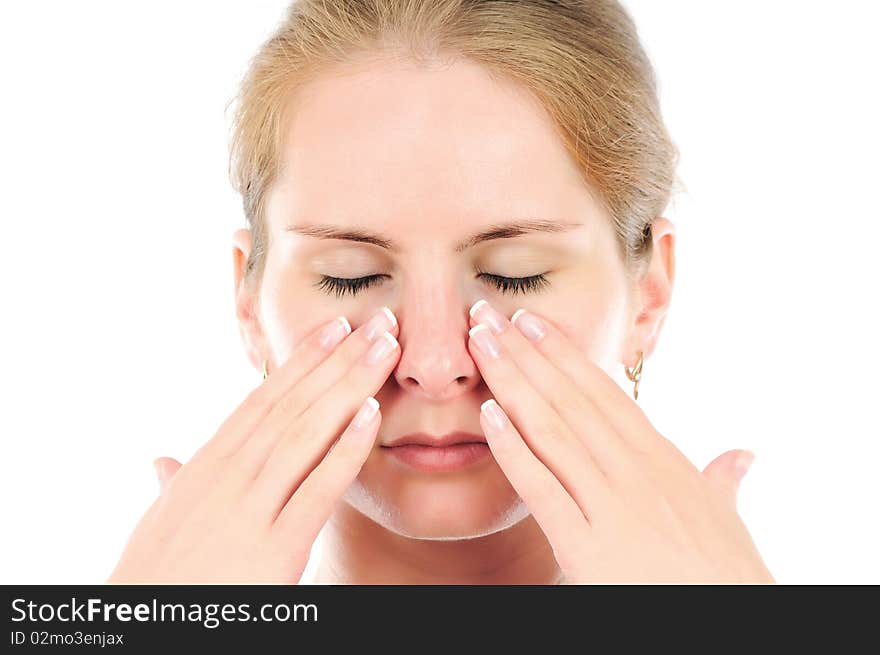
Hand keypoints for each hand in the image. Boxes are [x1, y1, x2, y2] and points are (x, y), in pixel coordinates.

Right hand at [107, 307, 400, 582]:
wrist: (141, 633)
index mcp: (206, 467)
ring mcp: (248, 509)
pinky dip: (345, 449)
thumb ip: (173, 487)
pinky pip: (316, 491)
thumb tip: (164, 460)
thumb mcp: (162, 524)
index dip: (303, 361)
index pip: (262, 401)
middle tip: (379, 321)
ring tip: (385, 350)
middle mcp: (227, 476)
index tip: (335, 327)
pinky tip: (372, 416)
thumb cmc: (155, 580)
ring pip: (305, 433)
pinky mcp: (272, 549)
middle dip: (338, 360)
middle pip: (292, 405)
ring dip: (350, 386)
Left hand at [467, 300, 774, 583]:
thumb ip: (723, 481)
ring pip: (552, 429)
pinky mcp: (588, 547)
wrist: (733, 624)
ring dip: (511, 382)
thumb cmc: (728, 576)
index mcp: (663, 459)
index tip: (530, 321)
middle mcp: (635, 471)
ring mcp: (612, 505)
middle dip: (524, 353)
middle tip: (485, 315)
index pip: (603, 394)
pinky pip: (543, 489)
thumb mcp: (726, 519)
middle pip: (569, 398)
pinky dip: (513, 449)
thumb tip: (742, 455)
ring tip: (480, 345)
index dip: (562, 354)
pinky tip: (487, 416)